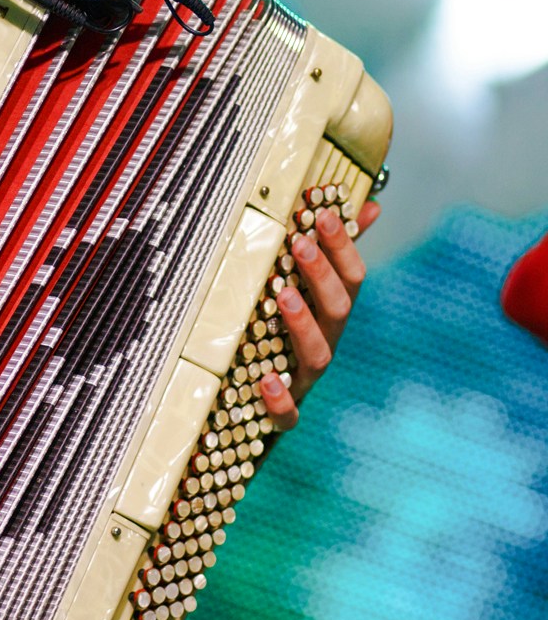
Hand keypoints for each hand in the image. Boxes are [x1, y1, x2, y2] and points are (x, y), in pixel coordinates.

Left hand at [259, 200, 380, 430]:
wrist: (249, 410)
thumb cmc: (282, 339)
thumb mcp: (306, 293)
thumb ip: (335, 252)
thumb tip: (370, 204)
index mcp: (330, 315)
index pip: (350, 277)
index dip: (342, 245)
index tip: (321, 212)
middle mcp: (324, 344)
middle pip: (338, 310)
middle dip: (322, 275)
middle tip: (300, 242)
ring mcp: (304, 379)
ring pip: (318, 355)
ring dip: (302, 324)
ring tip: (282, 296)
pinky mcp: (282, 415)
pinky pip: (288, 414)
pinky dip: (280, 400)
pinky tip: (266, 381)